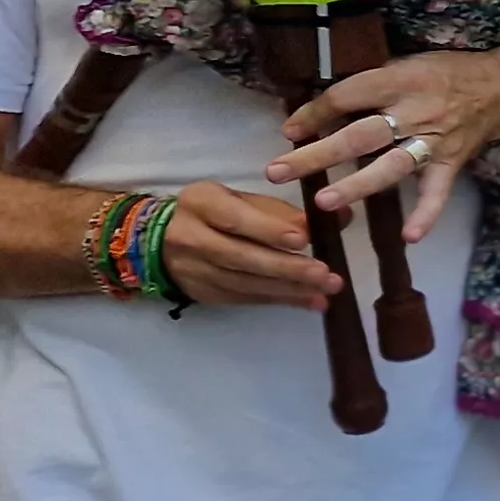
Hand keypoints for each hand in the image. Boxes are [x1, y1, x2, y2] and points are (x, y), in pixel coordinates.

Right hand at [156, 181, 339, 308]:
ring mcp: (195, 270)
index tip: (303, 239)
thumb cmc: (215, 212)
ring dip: (290, 289)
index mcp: (201, 203)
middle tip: (325, 274)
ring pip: (245, 283)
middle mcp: (192, 237)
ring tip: (326, 289)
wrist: (161, 239)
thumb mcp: (241, 199)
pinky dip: (281, 300)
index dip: (269, 230)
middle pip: (242, 257)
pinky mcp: (204, 293)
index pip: (234, 219)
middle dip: (287, 268)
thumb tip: (339, 216)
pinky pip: (246, 298)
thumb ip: (283, 211)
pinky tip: (310, 301)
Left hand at [271, 48, 499, 241]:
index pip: (347, 97)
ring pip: (391, 166)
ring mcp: (435, 141)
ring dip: (357, 185)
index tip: (289, 131)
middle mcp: (415, 112)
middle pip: (360, 136)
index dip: (314, 113)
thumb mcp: (406, 63)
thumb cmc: (444, 71)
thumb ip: (371, 84)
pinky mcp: (451, 162)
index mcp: (399, 81)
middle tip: (278, 171)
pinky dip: (426, 214)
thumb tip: (321, 106)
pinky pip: (438, 192)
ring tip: (325, 202)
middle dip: (317, 154)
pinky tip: (408, 237)